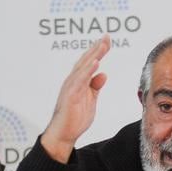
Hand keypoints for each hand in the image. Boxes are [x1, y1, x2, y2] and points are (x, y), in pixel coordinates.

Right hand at [39, 35, 110, 162]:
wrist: (64, 134)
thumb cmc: (75, 118)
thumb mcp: (91, 100)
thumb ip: (95, 86)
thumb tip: (103, 74)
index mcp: (79, 81)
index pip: (89, 62)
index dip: (98, 51)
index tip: (107, 40)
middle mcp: (73, 81)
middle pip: (86, 61)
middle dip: (96, 48)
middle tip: (106, 36)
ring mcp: (71, 88)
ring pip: (83, 68)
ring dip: (93, 55)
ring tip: (102, 45)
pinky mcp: (70, 96)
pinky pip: (80, 81)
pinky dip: (87, 71)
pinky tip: (95, 63)